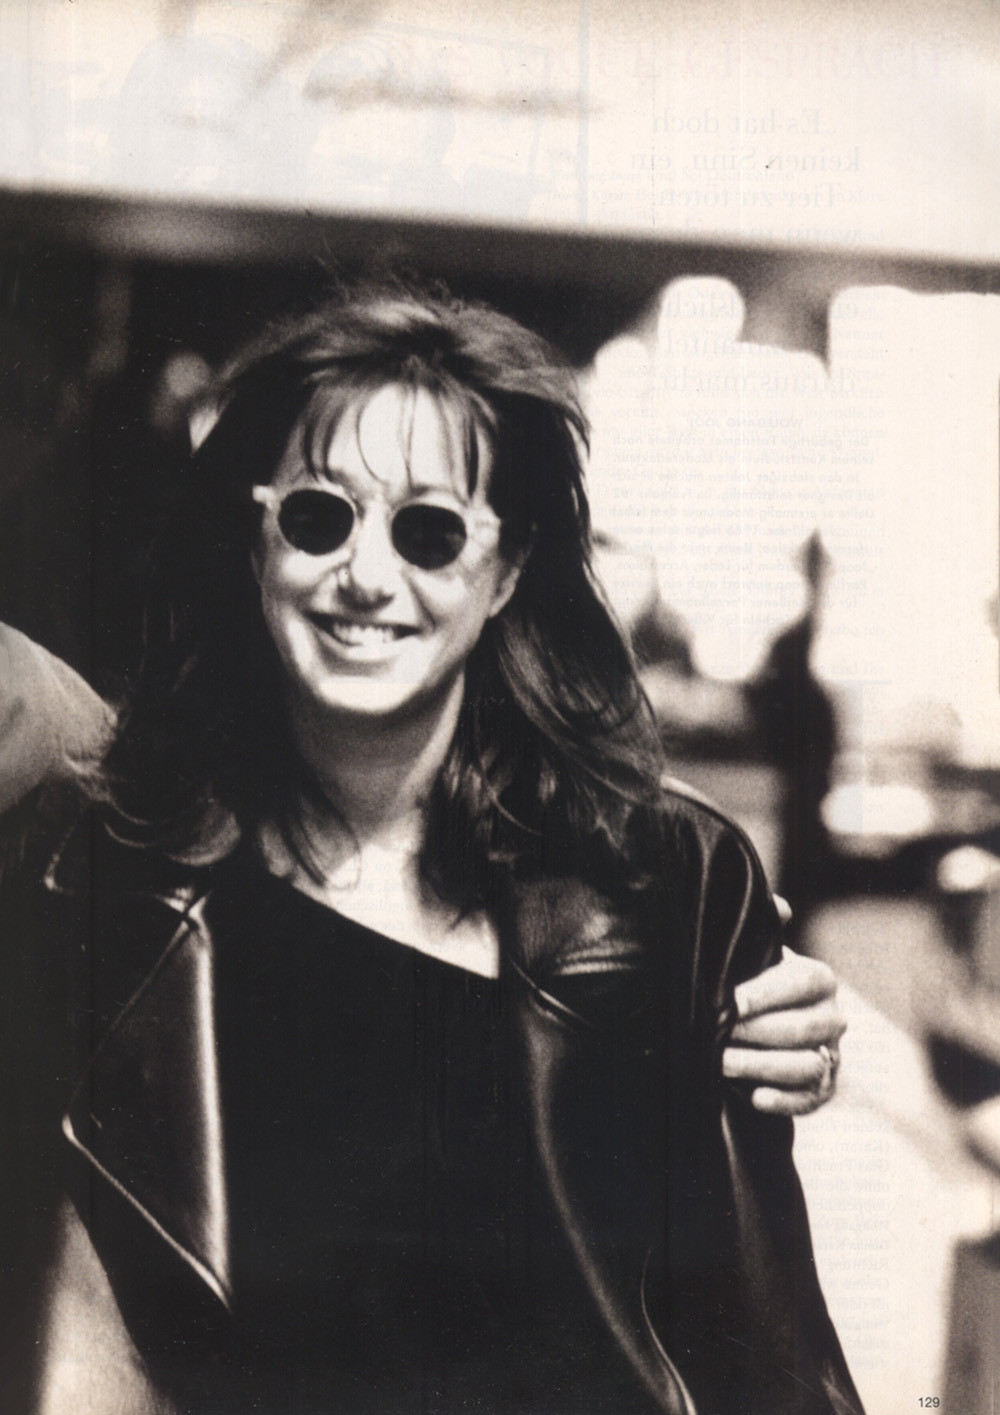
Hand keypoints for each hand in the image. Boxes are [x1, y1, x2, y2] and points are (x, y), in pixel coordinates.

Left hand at [722, 945, 845, 1115]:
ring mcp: (830, 1055)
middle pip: (801, 1029)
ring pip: (804, 1066)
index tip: (731, 1000)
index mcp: (819, 980)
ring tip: (721, 1062)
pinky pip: (808, 1100)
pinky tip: (754, 1097)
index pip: (802, 984)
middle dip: (755, 1032)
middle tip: (714, 1033)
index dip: (766, 993)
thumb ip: (763, 929)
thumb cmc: (753, 984)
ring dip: (760, 1066)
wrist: (757, 1029)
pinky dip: (783, 1101)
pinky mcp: (821, 1090)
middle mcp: (833, 1017)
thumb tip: (777, 906)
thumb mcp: (756, 956)